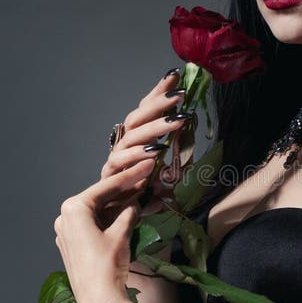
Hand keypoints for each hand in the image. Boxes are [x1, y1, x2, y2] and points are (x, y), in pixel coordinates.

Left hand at [53, 159, 154, 302]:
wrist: (99, 302)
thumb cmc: (107, 265)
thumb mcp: (121, 234)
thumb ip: (128, 213)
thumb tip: (135, 202)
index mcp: (72, 209)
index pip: (105, 187)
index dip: (129, 176)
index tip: (146, 166)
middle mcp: (64, 217)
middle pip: (100, 198)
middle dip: (124, 190)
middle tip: (146, 177)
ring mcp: (67, 232)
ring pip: (98, 212)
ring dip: (119, 204)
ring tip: (142, 193)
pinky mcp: (73, 245)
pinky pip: (94, 225)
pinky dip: (111, 219)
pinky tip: (129, 212)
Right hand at [102, 70, 189, 216]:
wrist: (120, 226)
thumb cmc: (145, 197)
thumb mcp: (170, 175)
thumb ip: (179, 156)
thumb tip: (191, 130)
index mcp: (136, 140)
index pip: (145, 110)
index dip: (158, 93)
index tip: (173, 76)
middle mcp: (123, 146)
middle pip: (137, 118)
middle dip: (158, 105)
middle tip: (180, 96)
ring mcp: (116, 161)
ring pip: (132, 137)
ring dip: (155, 128)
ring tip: (176, 121)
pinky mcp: (110, 178)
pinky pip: (122, 164)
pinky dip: (138, 158)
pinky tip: (154, 154)